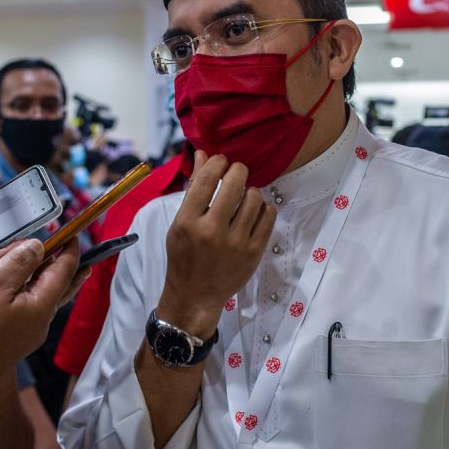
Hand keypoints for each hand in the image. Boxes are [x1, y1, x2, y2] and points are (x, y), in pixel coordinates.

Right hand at [0, 238, 85, 387]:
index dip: (69, 248)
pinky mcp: (12, 341)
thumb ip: (19, 261)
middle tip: (67, 246)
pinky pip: (26, 309)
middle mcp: (40, 322)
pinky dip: (26, 292)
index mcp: (42, 305)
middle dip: (60, 263)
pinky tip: (19, 288)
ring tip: (49, 263)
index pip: (65, 270)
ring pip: (42, 298)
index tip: (71, 232)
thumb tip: (39, 247)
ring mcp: (27, 334)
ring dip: (43, 277)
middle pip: (57, 285)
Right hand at [158, 152, 276, 336]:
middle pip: (235, 184)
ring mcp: (236, 243)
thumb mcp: (180, 223)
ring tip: (244, 195)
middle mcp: (212, 231)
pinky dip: (264, 207)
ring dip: (251, 190)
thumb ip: (194, 188)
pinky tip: (255, 209)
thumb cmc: (184, 256)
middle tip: (237, 171)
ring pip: (254, 198)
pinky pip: (268, 215)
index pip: (207, 179)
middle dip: (238, 170)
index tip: (221, 161)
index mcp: (188, 222)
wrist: (195, 295)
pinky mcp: (254, 252)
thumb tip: (202, 153)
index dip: (217, 162)